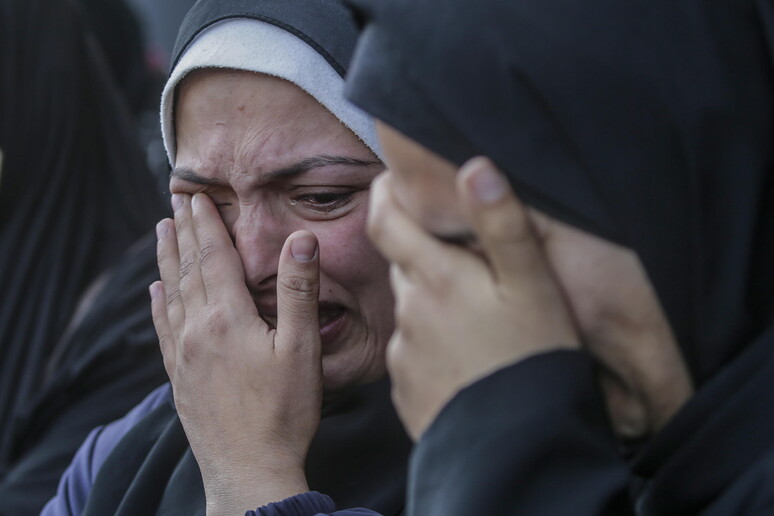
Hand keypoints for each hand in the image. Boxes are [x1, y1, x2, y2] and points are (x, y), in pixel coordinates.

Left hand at [150, 193, 321, 514]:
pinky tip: (154, 293)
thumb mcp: (302, 349)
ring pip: (170, 294)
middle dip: (183, 232)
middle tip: (175, 202)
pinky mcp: (179, 377)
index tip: (195, 196)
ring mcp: (184, 355)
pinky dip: (158, 304)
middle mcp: (197, 330)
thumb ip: (299, 291)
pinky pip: (162, 330)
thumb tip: (302, 239)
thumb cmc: (283, 412)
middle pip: (187, 269)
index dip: (205, 225)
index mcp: (227, 318)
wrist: (248, 469)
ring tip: (160, 233)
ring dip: (166, 260)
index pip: (212, 258)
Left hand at [367, 157, 578, 440]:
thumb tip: (475, 167)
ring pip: (413, 311)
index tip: (394, 183)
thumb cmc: (533, 359)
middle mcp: (409, 313)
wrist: (517, 451)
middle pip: (404, 266)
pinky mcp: (408, 392)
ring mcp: (405, 356)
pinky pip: (415, 355)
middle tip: (463, 257)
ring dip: (435, 303)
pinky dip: (435, 346)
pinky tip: (469, 358)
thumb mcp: (532, 285)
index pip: (384, 220)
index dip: (385, 195)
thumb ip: (502, 224)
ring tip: (478, 317)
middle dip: (424, 253)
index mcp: (435, 278)